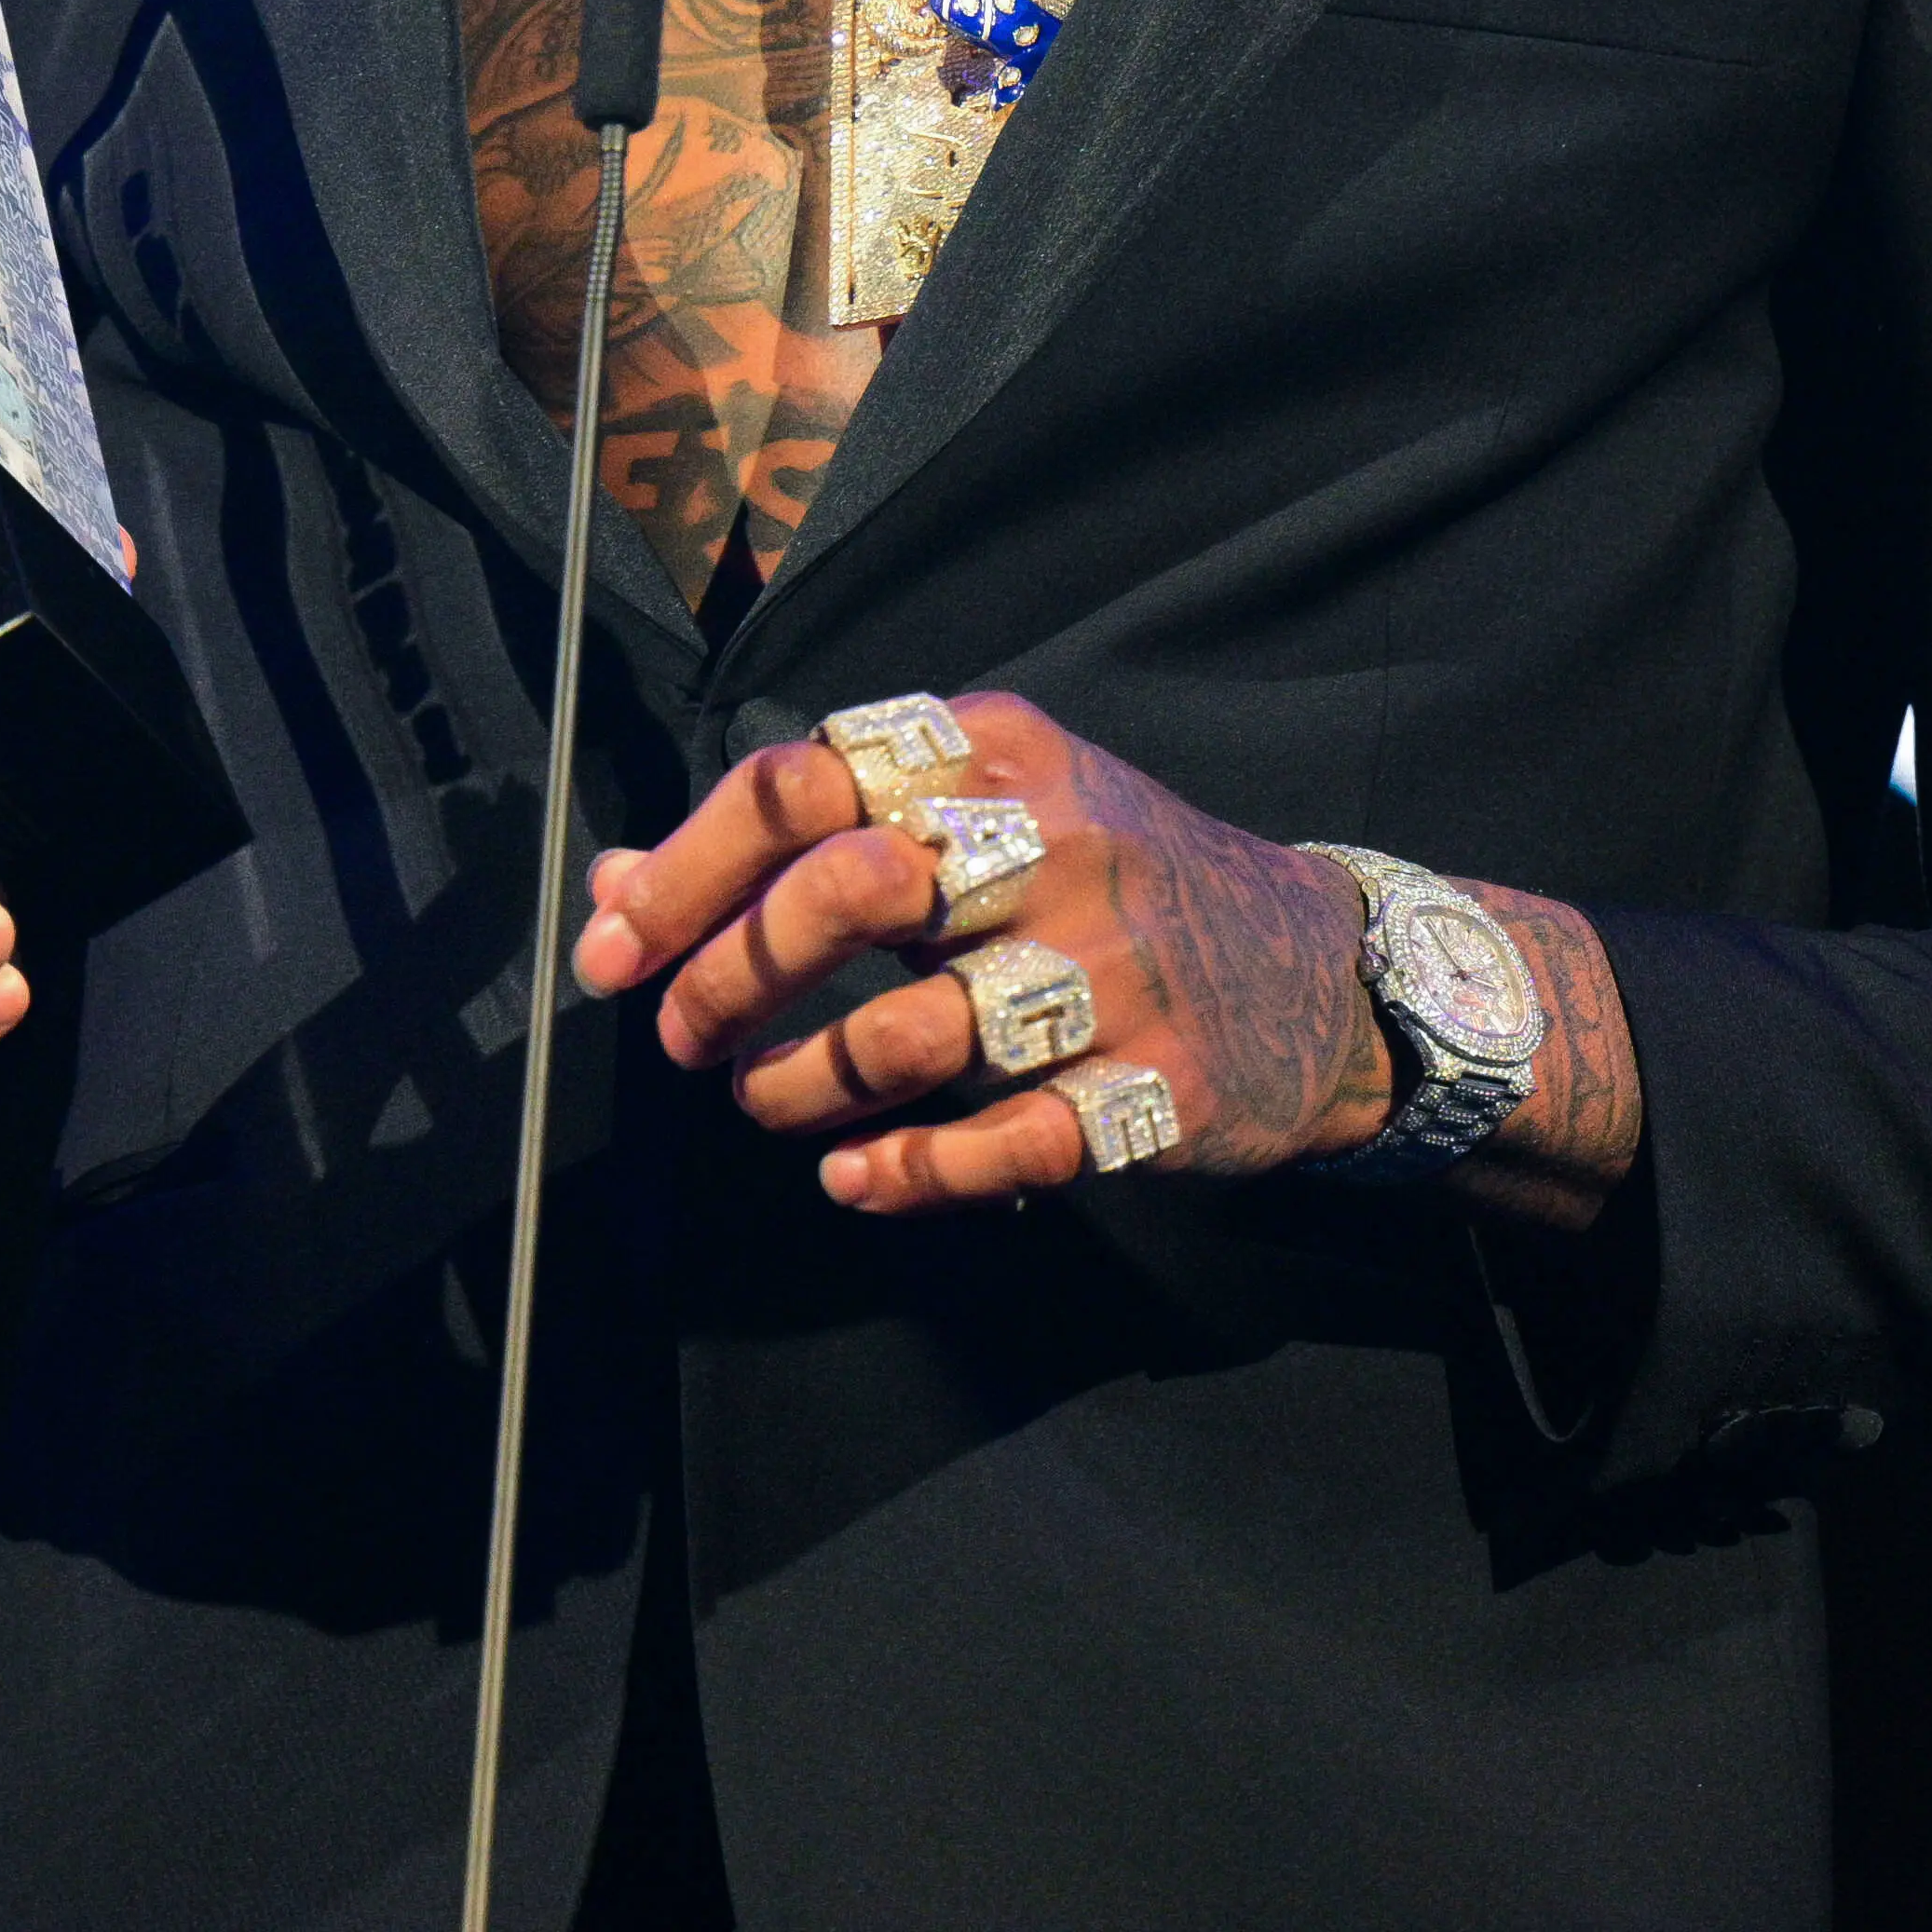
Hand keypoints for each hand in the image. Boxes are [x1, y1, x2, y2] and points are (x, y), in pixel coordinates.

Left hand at [575, 691, 1388, 1210]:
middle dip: (731, 979)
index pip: (799, 783)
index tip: (612, 949)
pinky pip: (1003, 1144)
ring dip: (801, 1086)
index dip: (684, 872)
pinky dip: (904, 1173)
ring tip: (766, 1103)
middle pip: (844, 893)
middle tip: (686, 1038)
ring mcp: (1112, 967)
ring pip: (909, 1033)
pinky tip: (854, 1178)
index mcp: (993, 753)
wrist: (1319, 970)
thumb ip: (800, 844)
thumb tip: (615, 892)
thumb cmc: (1103, 882)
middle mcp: (1053, 841)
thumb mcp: (973, 815)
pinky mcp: (1156, 1085)